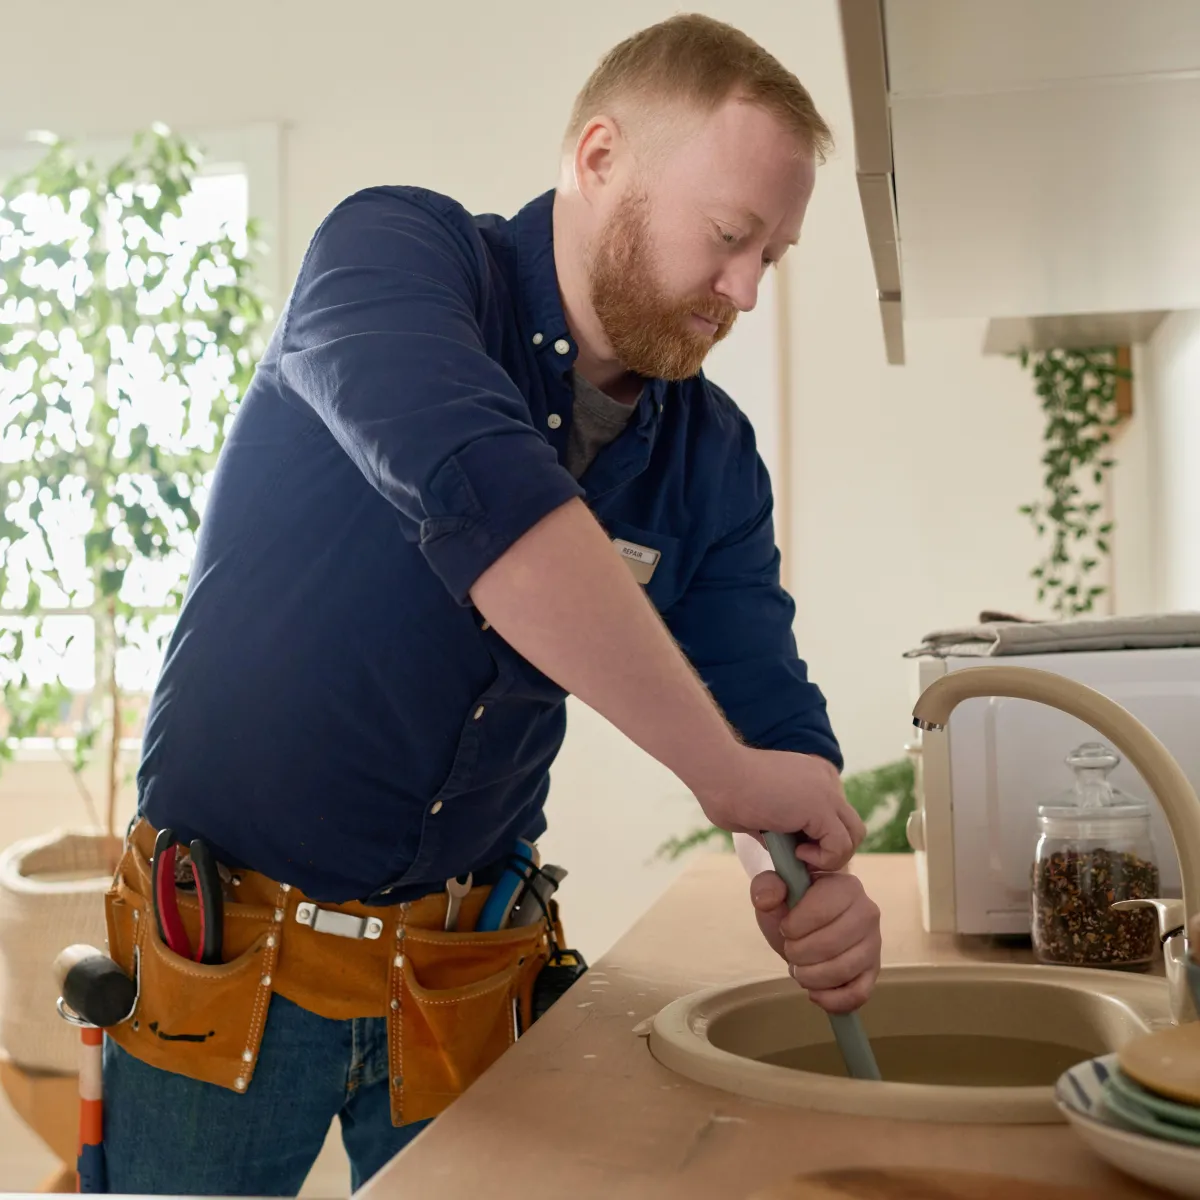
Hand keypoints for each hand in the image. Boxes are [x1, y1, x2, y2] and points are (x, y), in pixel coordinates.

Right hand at [698, 748, 865, 871]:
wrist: (718, 772)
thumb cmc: (725, 791)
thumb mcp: (762, 813)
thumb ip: (781, 829)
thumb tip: (788, 853)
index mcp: (814, 777)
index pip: (836, 817)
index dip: (819, 839)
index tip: (793, 848)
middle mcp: (827, 780)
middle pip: (851, 827)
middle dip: (829, 850)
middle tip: (799, 856)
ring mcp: (828, 792)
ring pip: (853, 837)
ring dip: (828, 856)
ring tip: (796, 855)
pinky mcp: (822, 807)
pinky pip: (840, 846)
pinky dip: (822, 859)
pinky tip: (796, 852)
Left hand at [749, 868, 880, 1013]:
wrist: (807, 929)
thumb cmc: (792, 908)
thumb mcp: (774, 892)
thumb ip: (766, 887)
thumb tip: (766, 898)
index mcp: (844, 886)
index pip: (820, 912)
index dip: (794, 927)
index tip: (785, 929)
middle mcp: (867, 912)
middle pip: (831, 944)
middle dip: (799, 954)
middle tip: (790, 951)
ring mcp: (874, 943)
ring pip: (843, 970)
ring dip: (811, 977)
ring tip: (800, 969)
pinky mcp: (873, 971)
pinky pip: (858, 994)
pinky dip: (831, 1000)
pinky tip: (814, 993)